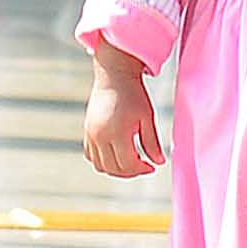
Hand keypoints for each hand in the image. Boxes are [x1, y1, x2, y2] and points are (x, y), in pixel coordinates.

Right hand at [79, 58, 163, 182]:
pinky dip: (103, 162)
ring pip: (101, 166)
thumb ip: (152, 142)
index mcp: (117, 132)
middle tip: (143, 166)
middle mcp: (100, 136)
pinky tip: (117, 155)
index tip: (152, 166)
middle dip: (130, 172)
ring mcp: (90, 135)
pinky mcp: (86, 132)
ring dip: (116, 169)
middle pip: (113, 168)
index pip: (128, 164)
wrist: (114, 75)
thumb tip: (159, 162)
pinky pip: (91, 156)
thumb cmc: (133, 94)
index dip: (142, 169)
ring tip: (131, 162)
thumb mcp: (147, 117)